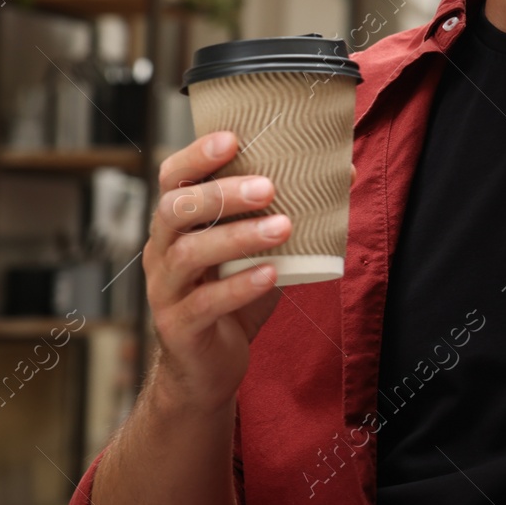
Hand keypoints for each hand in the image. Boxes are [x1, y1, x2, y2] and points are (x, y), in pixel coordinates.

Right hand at [142, 132, 292, 414]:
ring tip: (283, 227)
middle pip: (175, 210)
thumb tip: (343, 167)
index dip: (196, 156)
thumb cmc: (236, 295)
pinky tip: (271, 274)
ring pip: (189, 254)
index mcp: (178, 225)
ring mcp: (165, 290)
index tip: (233, 138)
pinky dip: (239, 285)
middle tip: (268, 187)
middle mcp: (162, 251)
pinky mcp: (179, 326)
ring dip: (238, 237)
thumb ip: (289, 211)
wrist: (210, 366)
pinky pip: (204, 302)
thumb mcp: (260, 250)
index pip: (173, 178)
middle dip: (221, 194)